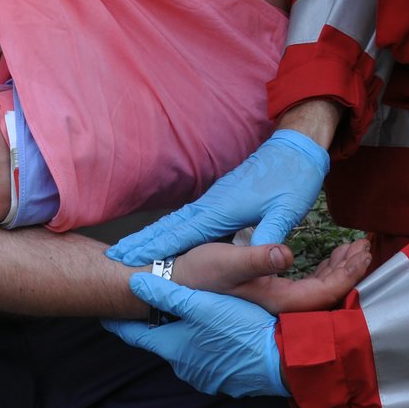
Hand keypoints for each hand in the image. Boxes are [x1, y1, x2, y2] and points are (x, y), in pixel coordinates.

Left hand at [102, 275, 286, 397]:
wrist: (282, 359)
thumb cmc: (241, 328)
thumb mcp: (203, 304)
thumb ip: (168, 295)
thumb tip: (135, 284)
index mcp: (175, 348)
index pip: (138, 336)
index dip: (122, 325)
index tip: (106, 317)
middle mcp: (186, 367)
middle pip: (164, 343)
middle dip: (160, 326)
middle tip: (155, 308)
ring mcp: (208, 377)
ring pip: (189, 351)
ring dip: (187, 335)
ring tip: (192, 316)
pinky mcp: (229, 380)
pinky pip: (210, 359)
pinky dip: (209, 345)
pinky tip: (221, 333)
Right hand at [106, 129, 329, 263]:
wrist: (295, 149)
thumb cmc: (292, 180)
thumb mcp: (287, 209)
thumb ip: (270, 232)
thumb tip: (262, 257)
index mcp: (221, 209)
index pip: (181, 233)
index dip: (155, 248)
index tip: (127, 259)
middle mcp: (211, 205)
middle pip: (169, 227)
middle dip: (142, 242)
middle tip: (113, 258)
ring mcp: (214, 201)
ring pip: (176, 222)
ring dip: (153, 236)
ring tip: (130, 249)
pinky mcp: (220, 200)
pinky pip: (187, 219)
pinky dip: (170, 229)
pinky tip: (166, 237)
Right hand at [172, 237, 371, 314]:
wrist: (169, 280)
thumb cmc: (194, 270)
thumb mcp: (225, 260)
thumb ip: (257, 258)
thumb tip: (287, 255)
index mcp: (272, 300)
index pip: (322, 295)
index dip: (347, 275)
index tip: (364, 255)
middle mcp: (276, 306)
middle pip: (323, 295)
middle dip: (347, 271)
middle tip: (365, 247)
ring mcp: (271, 302)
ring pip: (314, 290)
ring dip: (335, 270)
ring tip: (352, 248)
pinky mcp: (265, 294)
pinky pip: (302, 286)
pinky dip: (319, 272)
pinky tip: (327, 258)